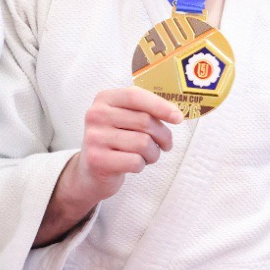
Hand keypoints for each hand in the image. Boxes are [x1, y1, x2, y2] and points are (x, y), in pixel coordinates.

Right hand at [40, 87, 183, 242]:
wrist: (91, 173)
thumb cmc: (116, 143)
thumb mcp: (124, 120)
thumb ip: (144, 111)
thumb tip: (175, 114)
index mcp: (104, 99)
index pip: (135, 96)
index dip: (160, 106)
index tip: (178, 117)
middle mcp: (96, 115)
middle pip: (144, 121)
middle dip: (163, 135)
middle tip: (165, 144)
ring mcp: (95, 137)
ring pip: (143, 143)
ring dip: (153, 153)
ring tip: (147, 156)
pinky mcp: (97, 160)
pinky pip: (135, 161)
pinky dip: (141, 165)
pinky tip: (134, 164)